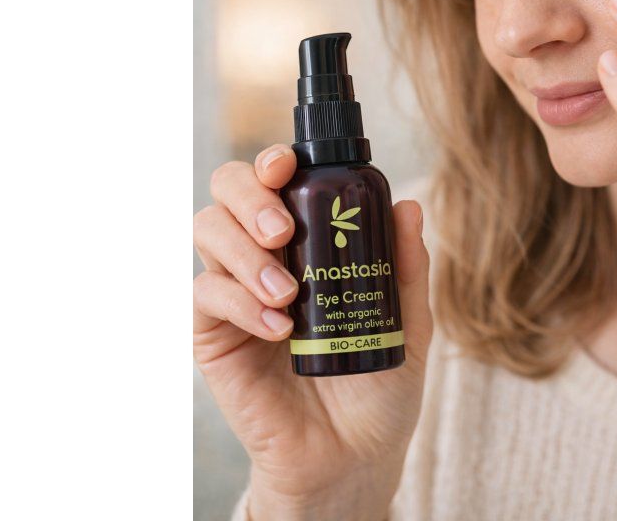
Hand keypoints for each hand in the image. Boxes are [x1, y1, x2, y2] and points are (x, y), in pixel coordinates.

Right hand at [193, 146, 433, 518]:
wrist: (355, 454)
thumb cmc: (379, 384)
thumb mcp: (408, 323)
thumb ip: (406, 267)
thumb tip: (409, 206)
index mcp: (309, 241)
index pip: (276, 182)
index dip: (272, 162)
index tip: (287, 166)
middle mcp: (264, 255)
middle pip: (227, 191)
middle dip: (249, 197)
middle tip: (282, 232)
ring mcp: (234, 291)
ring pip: (207, 231)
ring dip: (244, 252)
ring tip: (288, 293)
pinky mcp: (212, 333)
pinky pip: (206, 295)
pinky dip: (241, 303)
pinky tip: (279, 330)